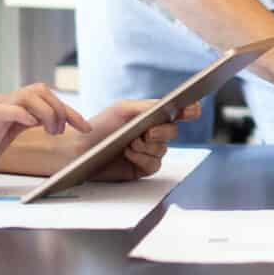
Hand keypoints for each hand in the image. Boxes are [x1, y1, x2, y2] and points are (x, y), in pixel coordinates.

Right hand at [0, 86, 92, 190]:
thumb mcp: (8, 135)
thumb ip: (26, 123)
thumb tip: (53, 122)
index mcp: (11, 105)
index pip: (45, 97)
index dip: (68, 109)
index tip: (85, 127)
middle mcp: (4, 101)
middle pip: (41, 89)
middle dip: (62, 108)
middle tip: (63, 131)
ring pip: (31, 95)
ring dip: (49, 113)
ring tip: (51, 132)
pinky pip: (12, 108)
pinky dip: (27, 116)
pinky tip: (32, 128)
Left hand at [32, 97, 194, 181]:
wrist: (81, 150)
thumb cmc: (100, 126)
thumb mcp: (124, 109)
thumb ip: (148, 106)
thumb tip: (168, 107)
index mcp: (151, 117)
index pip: (178, 112)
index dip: (190, 110)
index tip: (192, 109)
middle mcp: (153, 134)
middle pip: (173, 132)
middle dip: (162, 132)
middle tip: (147, 132)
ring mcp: (149, 152)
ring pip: (163, 150)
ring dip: (146, 147)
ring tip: (129, 144)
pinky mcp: (142, 169)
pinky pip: (154, 165)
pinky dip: (142, 159)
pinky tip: (129, 155)